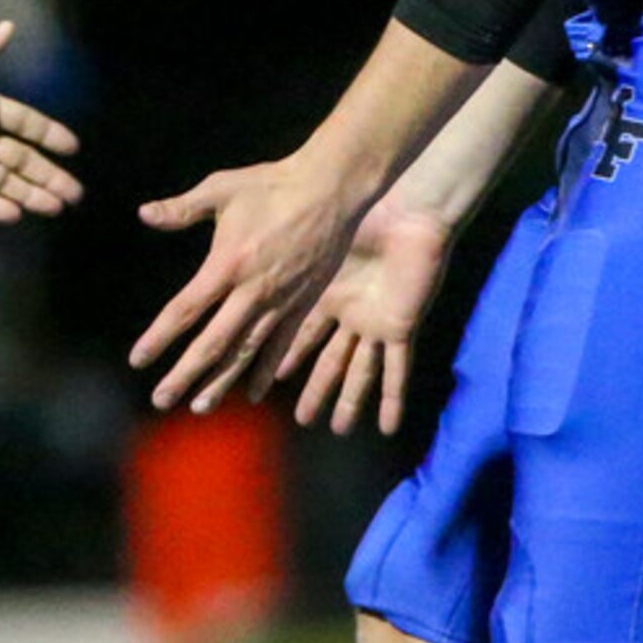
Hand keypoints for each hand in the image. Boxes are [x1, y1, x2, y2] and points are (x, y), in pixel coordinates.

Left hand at [0, 22, 81, 223]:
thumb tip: (10, 26)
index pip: (24, 121)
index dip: (48, 133)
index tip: (73, 147)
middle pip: (20, 158)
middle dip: (47, 175)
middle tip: (75, 194)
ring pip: (3, 181)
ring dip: (29, 194)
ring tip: (55, 207)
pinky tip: (16, 215)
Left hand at [128, 152, 365, 414]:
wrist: (330, 189)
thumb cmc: (271, 184)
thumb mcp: (220, 189)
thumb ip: (181, 208)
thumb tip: (143, 214)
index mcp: (227, 265)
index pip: (185, 310)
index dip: (160, 337)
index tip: (138, 359)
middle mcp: (253, 291)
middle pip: (213, 344)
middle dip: (185, 374)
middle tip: (161, 399)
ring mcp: (281, 302)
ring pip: (247, 353)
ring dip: (222, 381)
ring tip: (199, 407)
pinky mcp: (304, 304)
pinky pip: (282, 346)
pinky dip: (267, 371)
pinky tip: (254, 393)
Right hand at [265, 196, 453, 435]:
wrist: (407, 213)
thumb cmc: (360, 215)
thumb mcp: (316, 241)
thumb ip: (286, 256)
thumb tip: (235, 250)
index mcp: (325, 294)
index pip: (297, 335)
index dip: (281, 360)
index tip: (262, 384)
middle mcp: (349, 314)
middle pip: (329, 361)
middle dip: (315, 390)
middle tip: (300, 420)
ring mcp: (375, 323)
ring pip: (360, 372)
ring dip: (348, 401)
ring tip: (335, 429)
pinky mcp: (400, 328)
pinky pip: (398, 371)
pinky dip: (392, 400)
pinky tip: (386, 427)